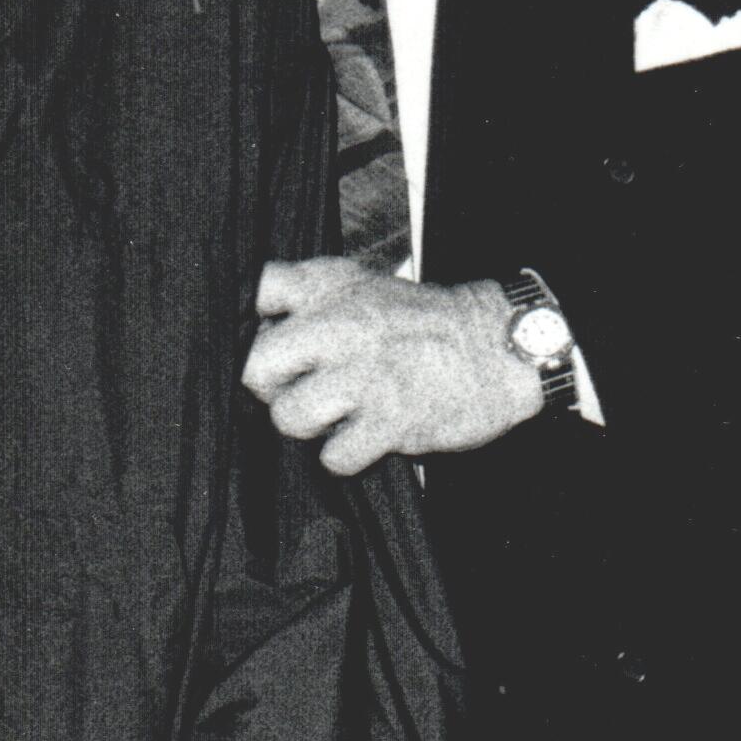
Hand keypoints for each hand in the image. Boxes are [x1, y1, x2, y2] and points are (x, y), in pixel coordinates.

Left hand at [242, 256, 542, 473]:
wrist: (497, 348)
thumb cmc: (418, 323)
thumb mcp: (357, 284)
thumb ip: (301, 291)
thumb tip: (246, 318)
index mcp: (329, 289)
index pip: (256, 293)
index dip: (243, 326)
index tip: (259, 342)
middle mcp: (341, 327)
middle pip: (256, 367)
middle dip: (270, 388)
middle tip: (297, 389)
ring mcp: (366, 375)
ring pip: (290, 416)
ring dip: (307, 426)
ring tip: (335, 415)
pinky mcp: (391, 419)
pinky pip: (335, 456)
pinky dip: (344, 456)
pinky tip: (363, 437)